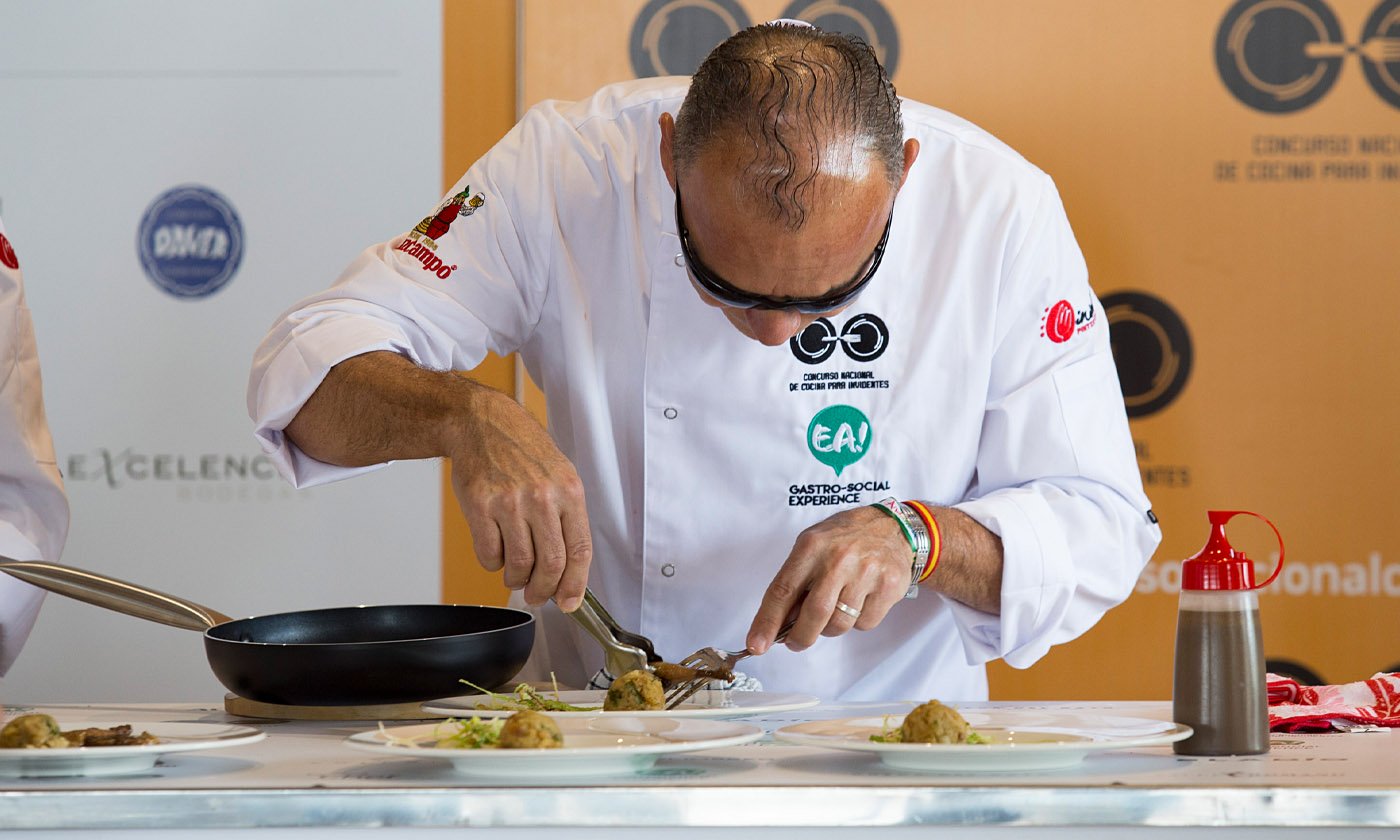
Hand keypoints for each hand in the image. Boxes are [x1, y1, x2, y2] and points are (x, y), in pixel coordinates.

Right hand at [445, 386, 591, 610]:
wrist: (483, 423)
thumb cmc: (523, 452)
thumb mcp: (560, 475)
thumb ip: (567, 519)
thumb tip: (569, 571)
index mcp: (569, 491)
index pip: (580, 550)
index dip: (576, 584)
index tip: (569, 602)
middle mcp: (542, 497)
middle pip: (551, 563)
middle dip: (544, 590)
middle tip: (537, 596)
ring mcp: (510, 502)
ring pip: (520, 564)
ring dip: (517, 579)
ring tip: (515, 575)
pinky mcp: (480, 505)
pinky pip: (489, 554)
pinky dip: (493, 564)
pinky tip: (496, 552)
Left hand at [746, 505, 912, 653]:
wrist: (892, 527)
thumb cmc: (845, 538)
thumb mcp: (813, 545)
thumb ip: (795, 580)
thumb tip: (779, 621)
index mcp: (812, 546)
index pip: (782, 590)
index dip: (767, 622)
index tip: (756, 644)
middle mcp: (839, 559)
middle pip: (813, 614)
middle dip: (800, 637)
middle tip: (795, 643)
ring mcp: (866, 573)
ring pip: (839, 624)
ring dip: (830, 628)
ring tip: (834, 611)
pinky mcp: (888, 586)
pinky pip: (864, 624)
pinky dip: (857, 622)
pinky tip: (859, 602)